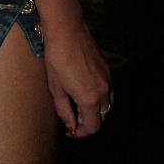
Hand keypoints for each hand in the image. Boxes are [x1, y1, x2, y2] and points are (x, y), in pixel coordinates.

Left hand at [43, 20, 110, 137]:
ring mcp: (108, 79)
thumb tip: (71, 124)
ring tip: (76, 101)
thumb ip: (64, 110)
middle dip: (87, 120)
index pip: (93, 127)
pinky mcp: (107, 68)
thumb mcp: (56, 88)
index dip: (82, 132)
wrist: (67, 30)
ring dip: (94, 108)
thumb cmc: (57, 58)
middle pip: (102, 116)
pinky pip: (107, 89)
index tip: (71, 130)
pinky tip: (82, 87)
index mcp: (90, 99)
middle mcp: (104, 91)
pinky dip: (97, 95)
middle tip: (71, 114)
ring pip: (107, 103)